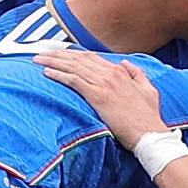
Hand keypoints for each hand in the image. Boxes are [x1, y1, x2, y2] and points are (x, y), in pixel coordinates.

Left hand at [36, 48, 168, 143]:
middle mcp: (111, 74)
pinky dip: (58, 74)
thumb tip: (125, 64)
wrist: (149, 134)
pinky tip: (46, 72)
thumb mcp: (149, 90)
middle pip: (78, 59)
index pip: (91, 58)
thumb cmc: (149, 118)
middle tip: (42, 53)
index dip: (73, 54)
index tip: (60, 54)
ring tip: (38, 59)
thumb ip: (137, 74)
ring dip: (53, 61)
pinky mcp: (97, 95)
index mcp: (121, 72)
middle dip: (58, 54)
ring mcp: (103, 83)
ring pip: (73, 66)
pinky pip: (73, 80)